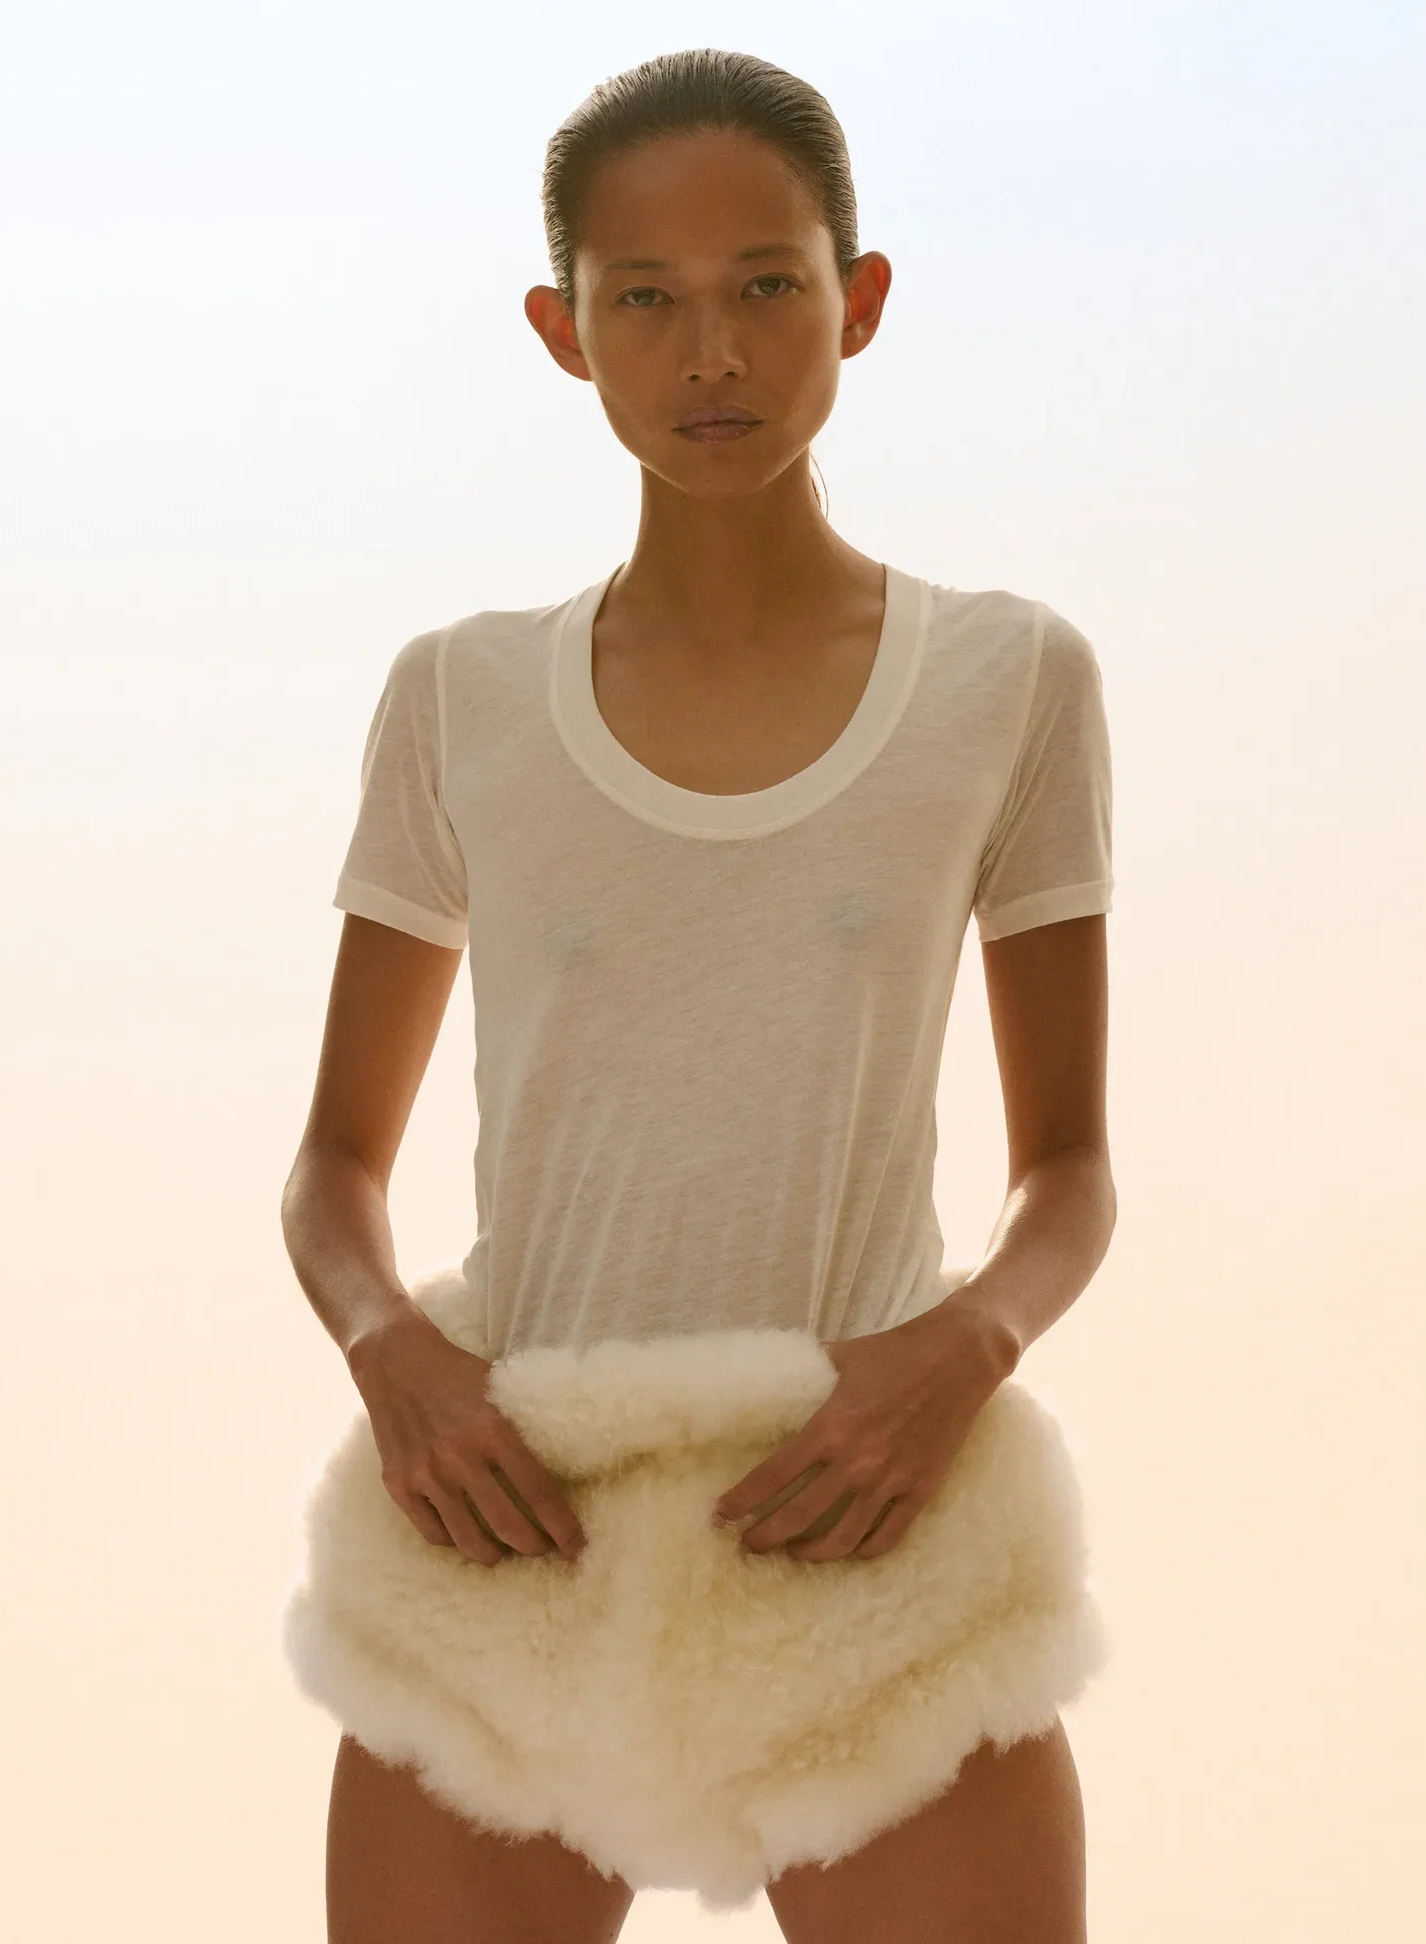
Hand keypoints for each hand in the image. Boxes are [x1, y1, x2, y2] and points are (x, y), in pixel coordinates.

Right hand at [348, 1309, 586, 1565]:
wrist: (396, 1361)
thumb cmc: (457, 1374)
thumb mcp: (500, 1388)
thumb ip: (525, 1425)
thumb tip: (567, 1462)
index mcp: (493, 1430)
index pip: (539, 1493)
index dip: (562, 1526)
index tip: (577, 1546)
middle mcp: (459, 1457)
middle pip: (507, 1525)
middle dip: (533, 1547)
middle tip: (545, 1550)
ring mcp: (426, 1474)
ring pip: (468, 1539)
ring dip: (495, 1555)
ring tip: (506, 1553)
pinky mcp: (398, 1484)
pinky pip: (432, 1532)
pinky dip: (454, 1542)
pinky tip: (467, 1537)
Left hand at [709, 1306, 1017, 1562]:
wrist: (960, 1357)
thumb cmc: (896, 1351)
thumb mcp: (840, 1355)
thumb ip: (804, 1371)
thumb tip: (769, 1375)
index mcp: (832, 1426)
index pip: (774, 1475)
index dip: (742, 1500)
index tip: (720, 1515)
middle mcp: (858, 1461)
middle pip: (799, 1516)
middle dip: (766, 1536)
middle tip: (747, 1544)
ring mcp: (892, 1480)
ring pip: (842, 1538)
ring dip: (810, 1553)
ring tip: (792, 1553)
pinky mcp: (921, 1490)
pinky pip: (888, 1537)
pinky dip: (863, 1551)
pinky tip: (847, 1550)